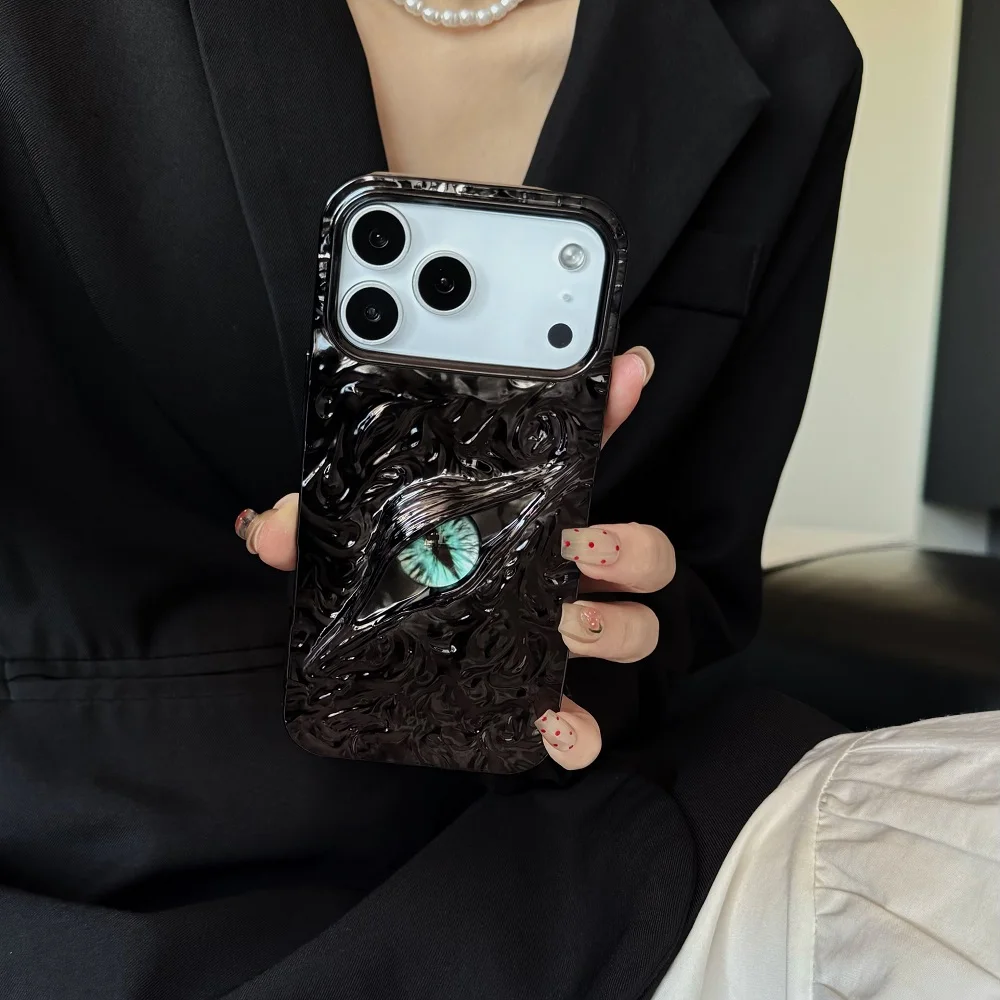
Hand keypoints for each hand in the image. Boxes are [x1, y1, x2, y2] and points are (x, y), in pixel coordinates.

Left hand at [236, 346, 674, 770]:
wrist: (383, 674)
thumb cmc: (389, 589)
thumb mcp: (352, 547)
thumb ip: (314, 528)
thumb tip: (263, 527)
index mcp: (523, 521)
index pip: (580, 454)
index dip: (608, 408)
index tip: (627, 370)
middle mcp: (560, 573)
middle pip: (641, 551)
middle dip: (631, 544)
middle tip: (584, 543)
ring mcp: (563, 635)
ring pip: (637, 626)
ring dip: (618, 625)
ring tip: (569, 624)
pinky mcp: (545, 697)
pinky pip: (588, 720)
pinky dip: (582, 730)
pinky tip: (550, 723)